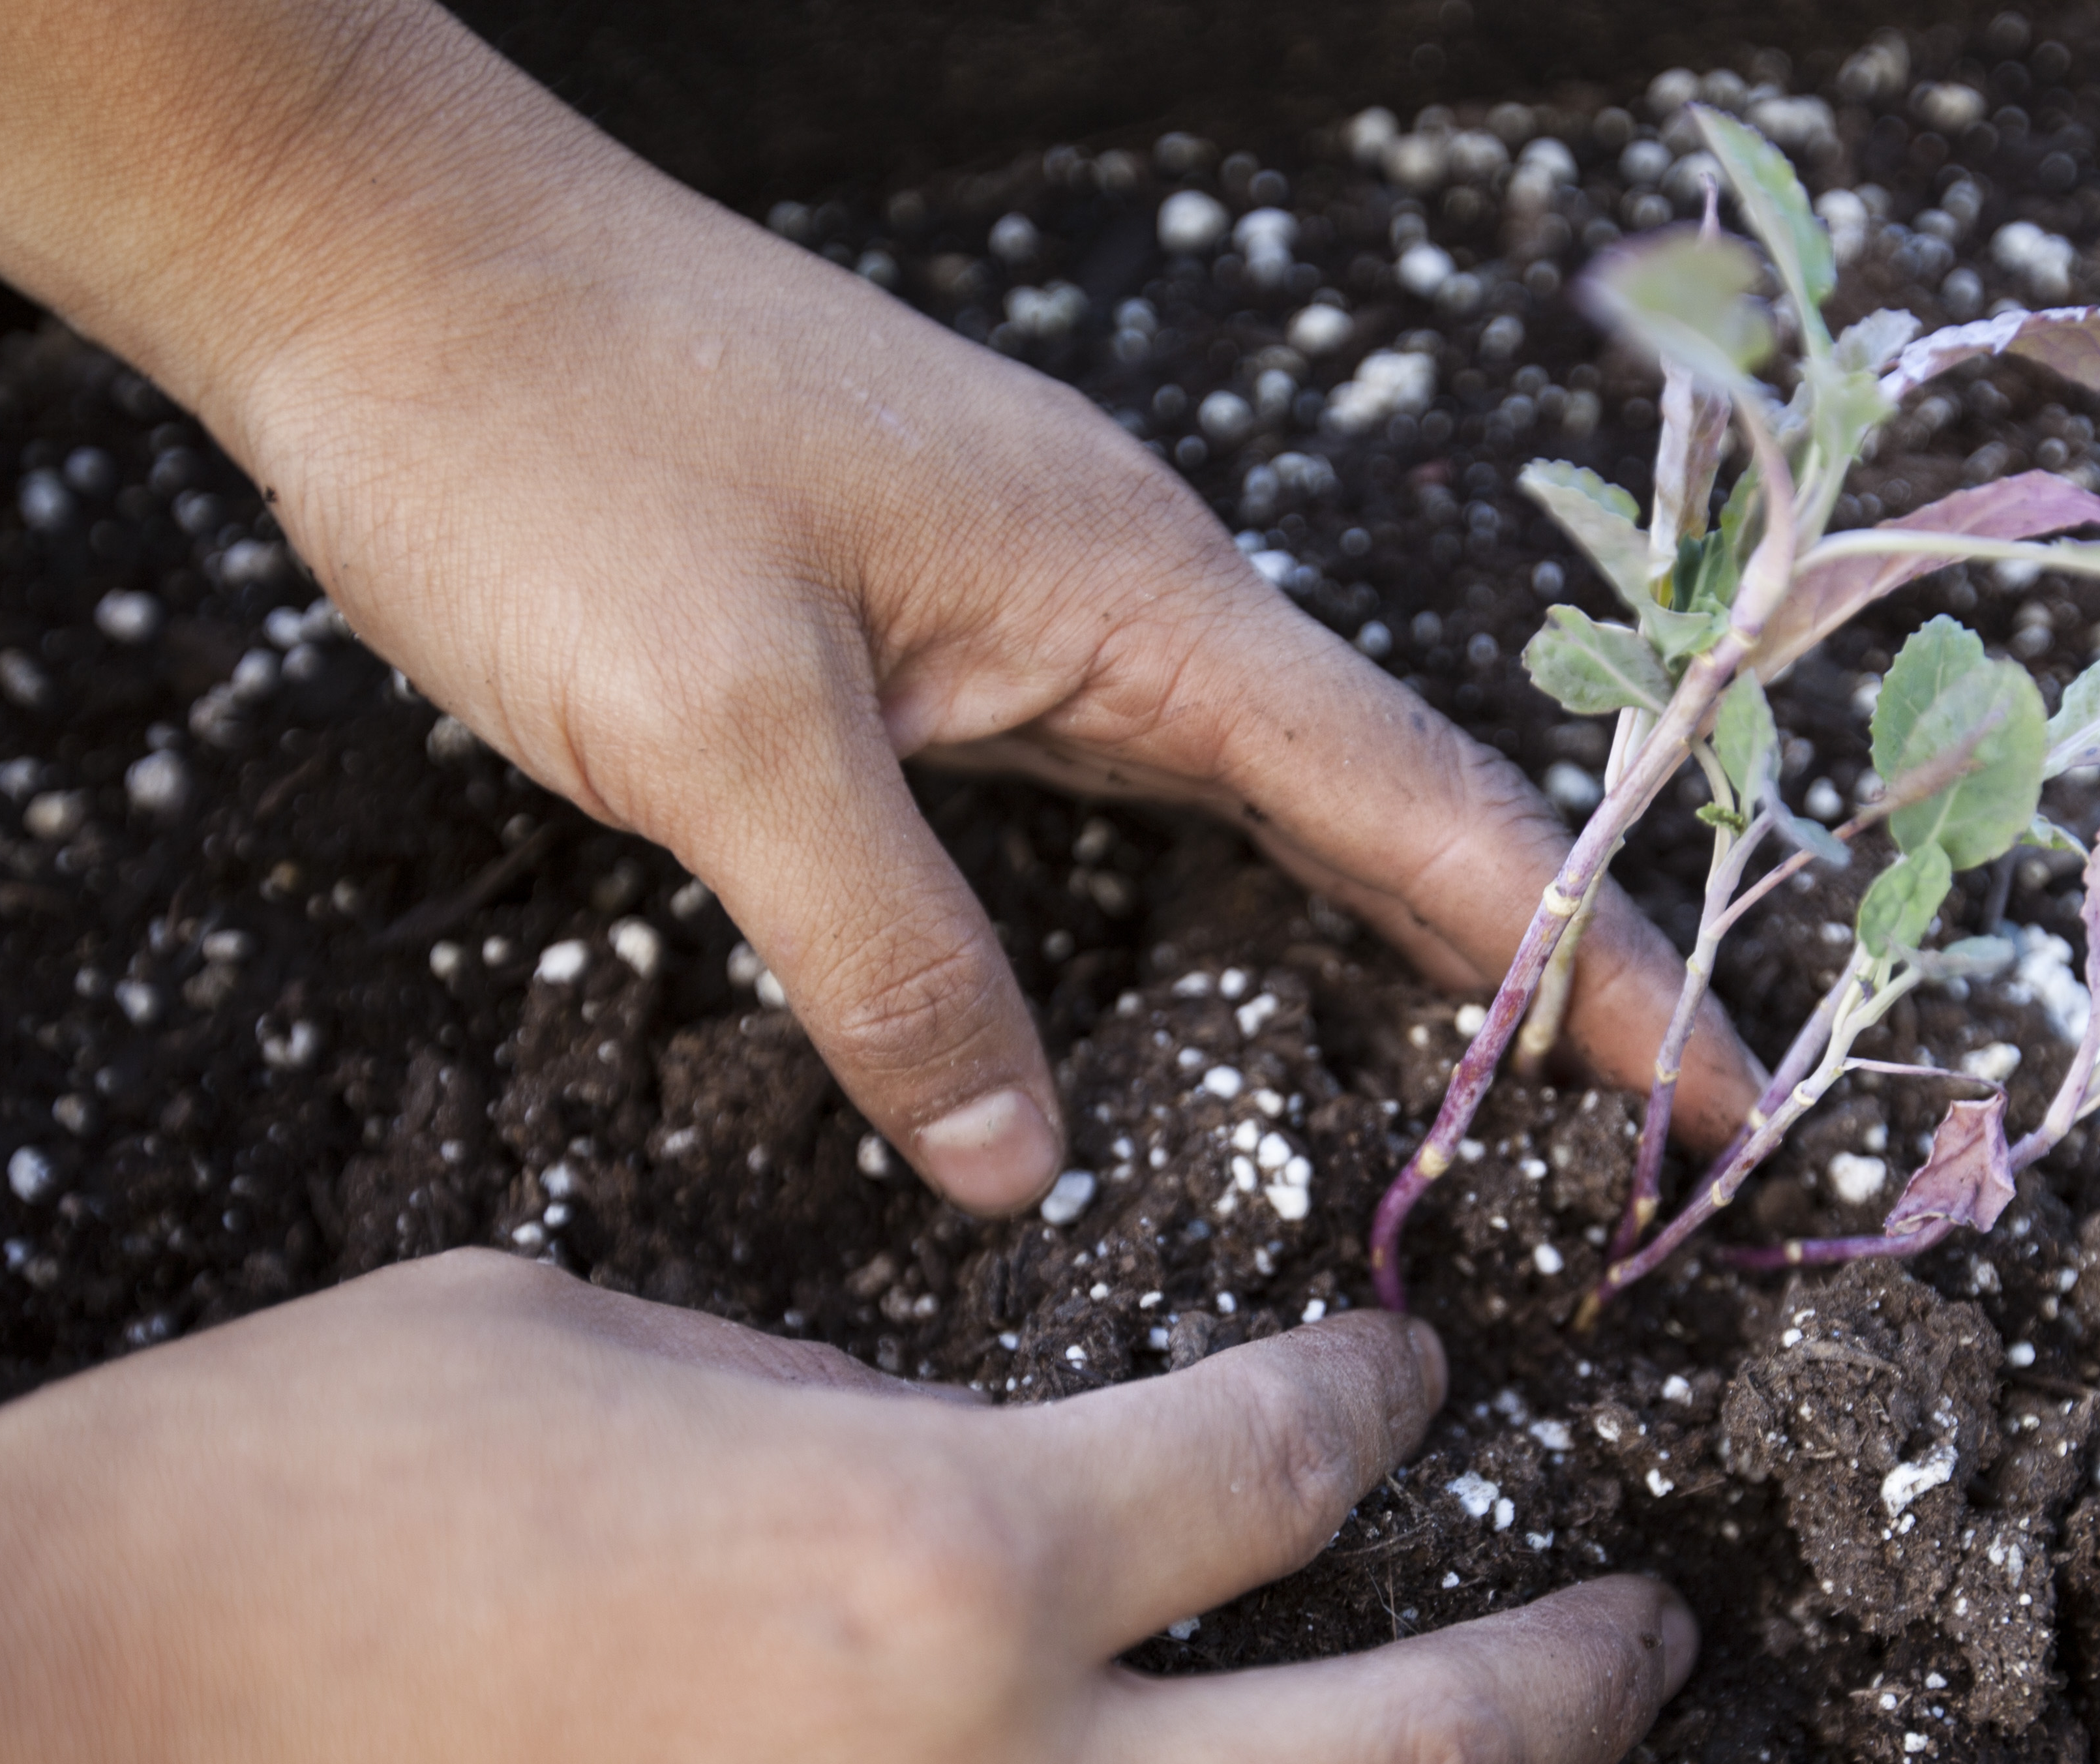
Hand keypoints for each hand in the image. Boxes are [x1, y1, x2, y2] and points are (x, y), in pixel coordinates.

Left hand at [210, 31, 1756, 1212]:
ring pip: (1272, 786)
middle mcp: (1120, 583)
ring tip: (1522, 1068)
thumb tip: (1015, 1166)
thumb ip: (893, 957)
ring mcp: (1033, 590)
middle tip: (1669, 1123)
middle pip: (1391, 797)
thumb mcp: (723, 732)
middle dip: (1542, 959)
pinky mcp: (936, 613)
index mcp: (1130, 590)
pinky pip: (1142, 772)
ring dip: (1404, 921)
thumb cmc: (543, 449)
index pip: (1423, 810)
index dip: (1586, 965)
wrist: (380, 261)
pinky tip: (1254, 947)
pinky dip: (1238, 876)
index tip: (1720, 1095)